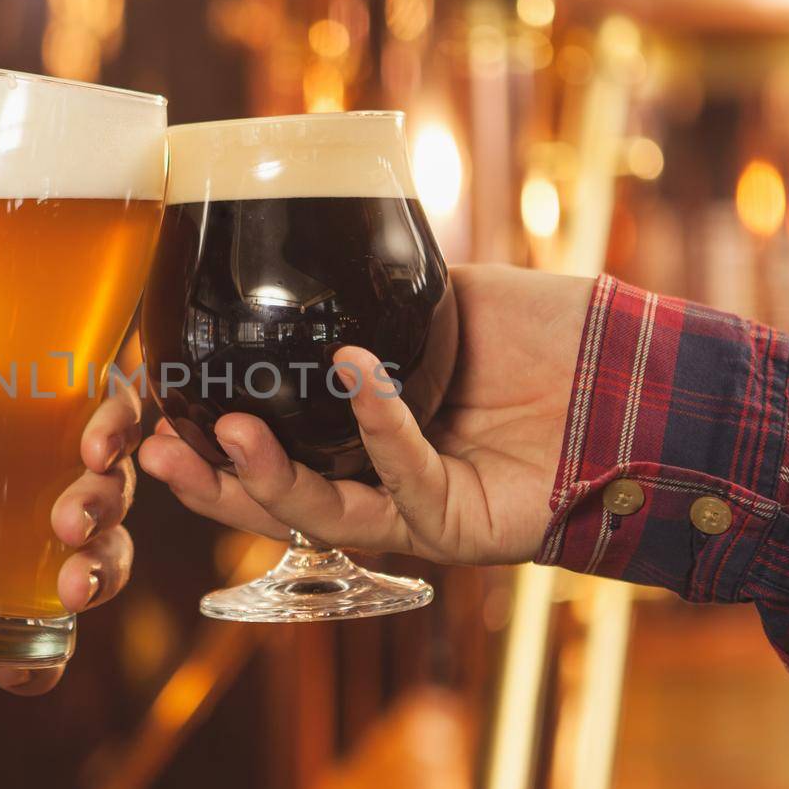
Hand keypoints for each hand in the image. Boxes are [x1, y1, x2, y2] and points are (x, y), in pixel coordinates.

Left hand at [0, 350, 139, 693]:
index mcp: (41, 410)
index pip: (107, 405)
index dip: (118, 423)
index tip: (96, 446)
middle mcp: (59, 473)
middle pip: (114, 485)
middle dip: (104, 506)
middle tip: (68, 523)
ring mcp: (44, 541)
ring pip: (105, 554)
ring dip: (103, 574)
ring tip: (74, 593)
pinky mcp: (18, 598)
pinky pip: (52, 635)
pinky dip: (46, 660)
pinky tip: (17, 674)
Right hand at [138, 265, 591, 565]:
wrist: (639, 370)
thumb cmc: (551, 337)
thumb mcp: (444, 298)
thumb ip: (378, 295)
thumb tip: (303, 260)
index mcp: (361, 433)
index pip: (268, 443)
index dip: (204, 432)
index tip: (149, 399)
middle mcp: (379, 478)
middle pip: (275, 497)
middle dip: (210, 479)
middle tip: (156, 445)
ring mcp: (417, 509)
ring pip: (321, 513)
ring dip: (266, 477)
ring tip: (225, 432)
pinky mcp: (461, 529)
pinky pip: (406, 485)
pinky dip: (380, 428)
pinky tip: (355, 376)